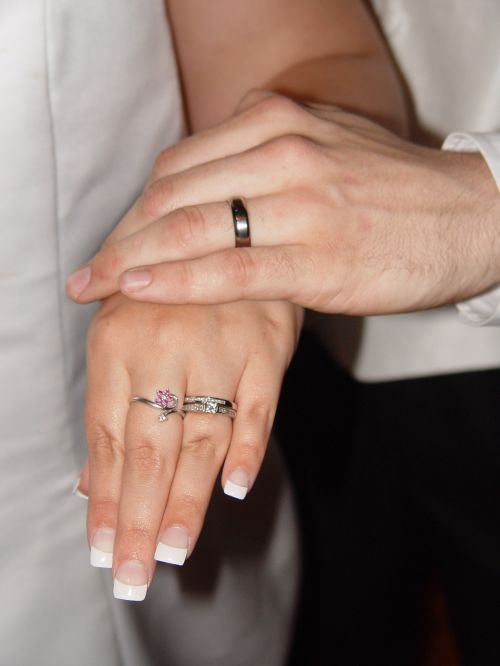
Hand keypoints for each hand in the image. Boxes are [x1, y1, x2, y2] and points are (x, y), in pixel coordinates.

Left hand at [66, 91, 499, 314]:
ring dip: (130, 258)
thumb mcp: (322, 146)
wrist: (470, 215)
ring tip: (92, 285)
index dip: (136, 209)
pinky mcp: (315, 257)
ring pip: (190, 229)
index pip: (178, 166)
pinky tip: (137, 288)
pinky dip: (175, 280)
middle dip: (121, 236)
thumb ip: (263, 155)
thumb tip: (210, 175)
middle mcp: (280, 151)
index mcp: (275, 120)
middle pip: (171, 195)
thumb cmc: (393, 190)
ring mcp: (298, 204)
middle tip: (89, 269)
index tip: (117, 241)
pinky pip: (228, 269)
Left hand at [83, 291, 299, 599]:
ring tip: (172, 550)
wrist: (224, 228)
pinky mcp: (267, 345)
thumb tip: (90, 485)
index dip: (105, 497)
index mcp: (117, 340)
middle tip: (133, 576)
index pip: (107, 436)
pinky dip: (248, 446)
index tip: (103, 551)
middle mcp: (164, 344)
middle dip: (139, 516)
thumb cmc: (164, 289)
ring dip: (187, 497)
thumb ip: (108, 405)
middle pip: (150, 445)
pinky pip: (259, 403)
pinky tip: (235, 489)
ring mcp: (220, 345)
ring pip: (201, 434)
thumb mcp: (123, 330)